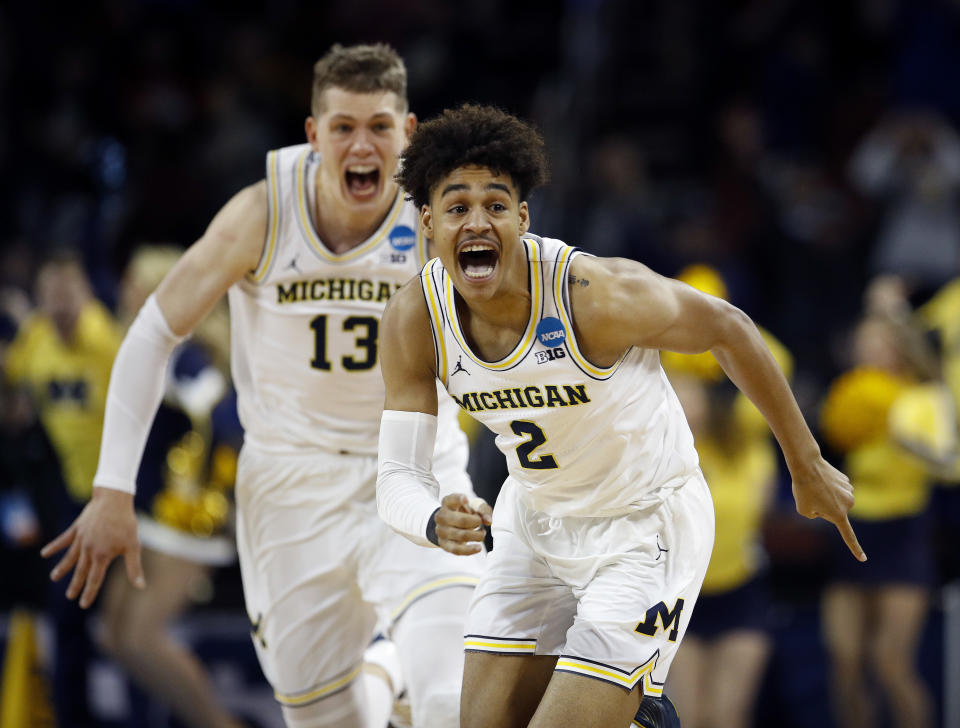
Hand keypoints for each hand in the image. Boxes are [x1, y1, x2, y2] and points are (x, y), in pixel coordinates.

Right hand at [41, 487, 144, 607]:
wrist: (113, 500)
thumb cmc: (126, 523)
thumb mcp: (133, 546)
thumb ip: (134, 568)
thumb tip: (140, 587)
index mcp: (102, 556)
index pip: (95, 579)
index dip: (90, 593)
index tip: (83, 605)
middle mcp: (88, 550)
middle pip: (80, 571)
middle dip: (75, 585)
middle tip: (69, 597)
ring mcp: (81, 539)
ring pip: (69, 557)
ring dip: (62, 568)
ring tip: (54, 578)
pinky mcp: (77, 528)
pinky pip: (63, 540)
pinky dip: (54, 547)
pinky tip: (44, 554)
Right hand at [433, 493, 491, 555]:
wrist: (451, 524)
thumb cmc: (465, 512)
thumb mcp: (474, 506)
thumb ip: (483, 510)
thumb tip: (488, 521)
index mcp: (447, 502)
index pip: (452, 499)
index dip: (459, 499)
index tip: (467, 500)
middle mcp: (441, 516)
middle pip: (461, 520)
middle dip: (476, 522)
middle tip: (480, 522)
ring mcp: (440, 531)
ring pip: (461, 535)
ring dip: (476, 536)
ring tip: (482, 533)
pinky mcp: (443, 544)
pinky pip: (457, 549)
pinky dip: (469, 550)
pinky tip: (479, 548)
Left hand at [791, 457, 866, 561]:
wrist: (807, 465)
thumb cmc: (803, 489)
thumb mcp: (803, 509)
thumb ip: (814, 515)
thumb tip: (824, 508)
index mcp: (838, 515)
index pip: (848, 536)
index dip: (855, 549)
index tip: (863, 559)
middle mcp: (849, 504)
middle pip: (834, 511)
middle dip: (823, 506)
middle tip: (813, 495)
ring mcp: (849, 491)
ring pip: (835, 499)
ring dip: (826, 495)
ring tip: (816, 486)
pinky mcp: (846, 481)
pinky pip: (836, 488)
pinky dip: (828, 486)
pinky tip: (821, 479)